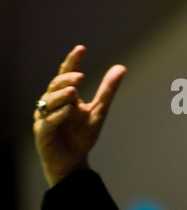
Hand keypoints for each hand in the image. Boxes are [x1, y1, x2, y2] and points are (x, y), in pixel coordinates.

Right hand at [33, 45, 125, 186]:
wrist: (74, 161)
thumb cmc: (83, 135)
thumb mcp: (99, 110)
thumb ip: (107, 90)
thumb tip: (121, 67)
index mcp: (66, 96)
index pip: (67, 74)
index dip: (72, 61)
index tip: (81, 48)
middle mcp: (52, 104)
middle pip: (56, 86)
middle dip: (66, 80)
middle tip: (80, 77)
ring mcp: (45, 118)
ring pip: (49, 102)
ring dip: (61, 96)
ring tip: (73, 90)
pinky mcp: (42, 134)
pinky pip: (47, 122)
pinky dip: (58, 116)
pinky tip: (69, 110)